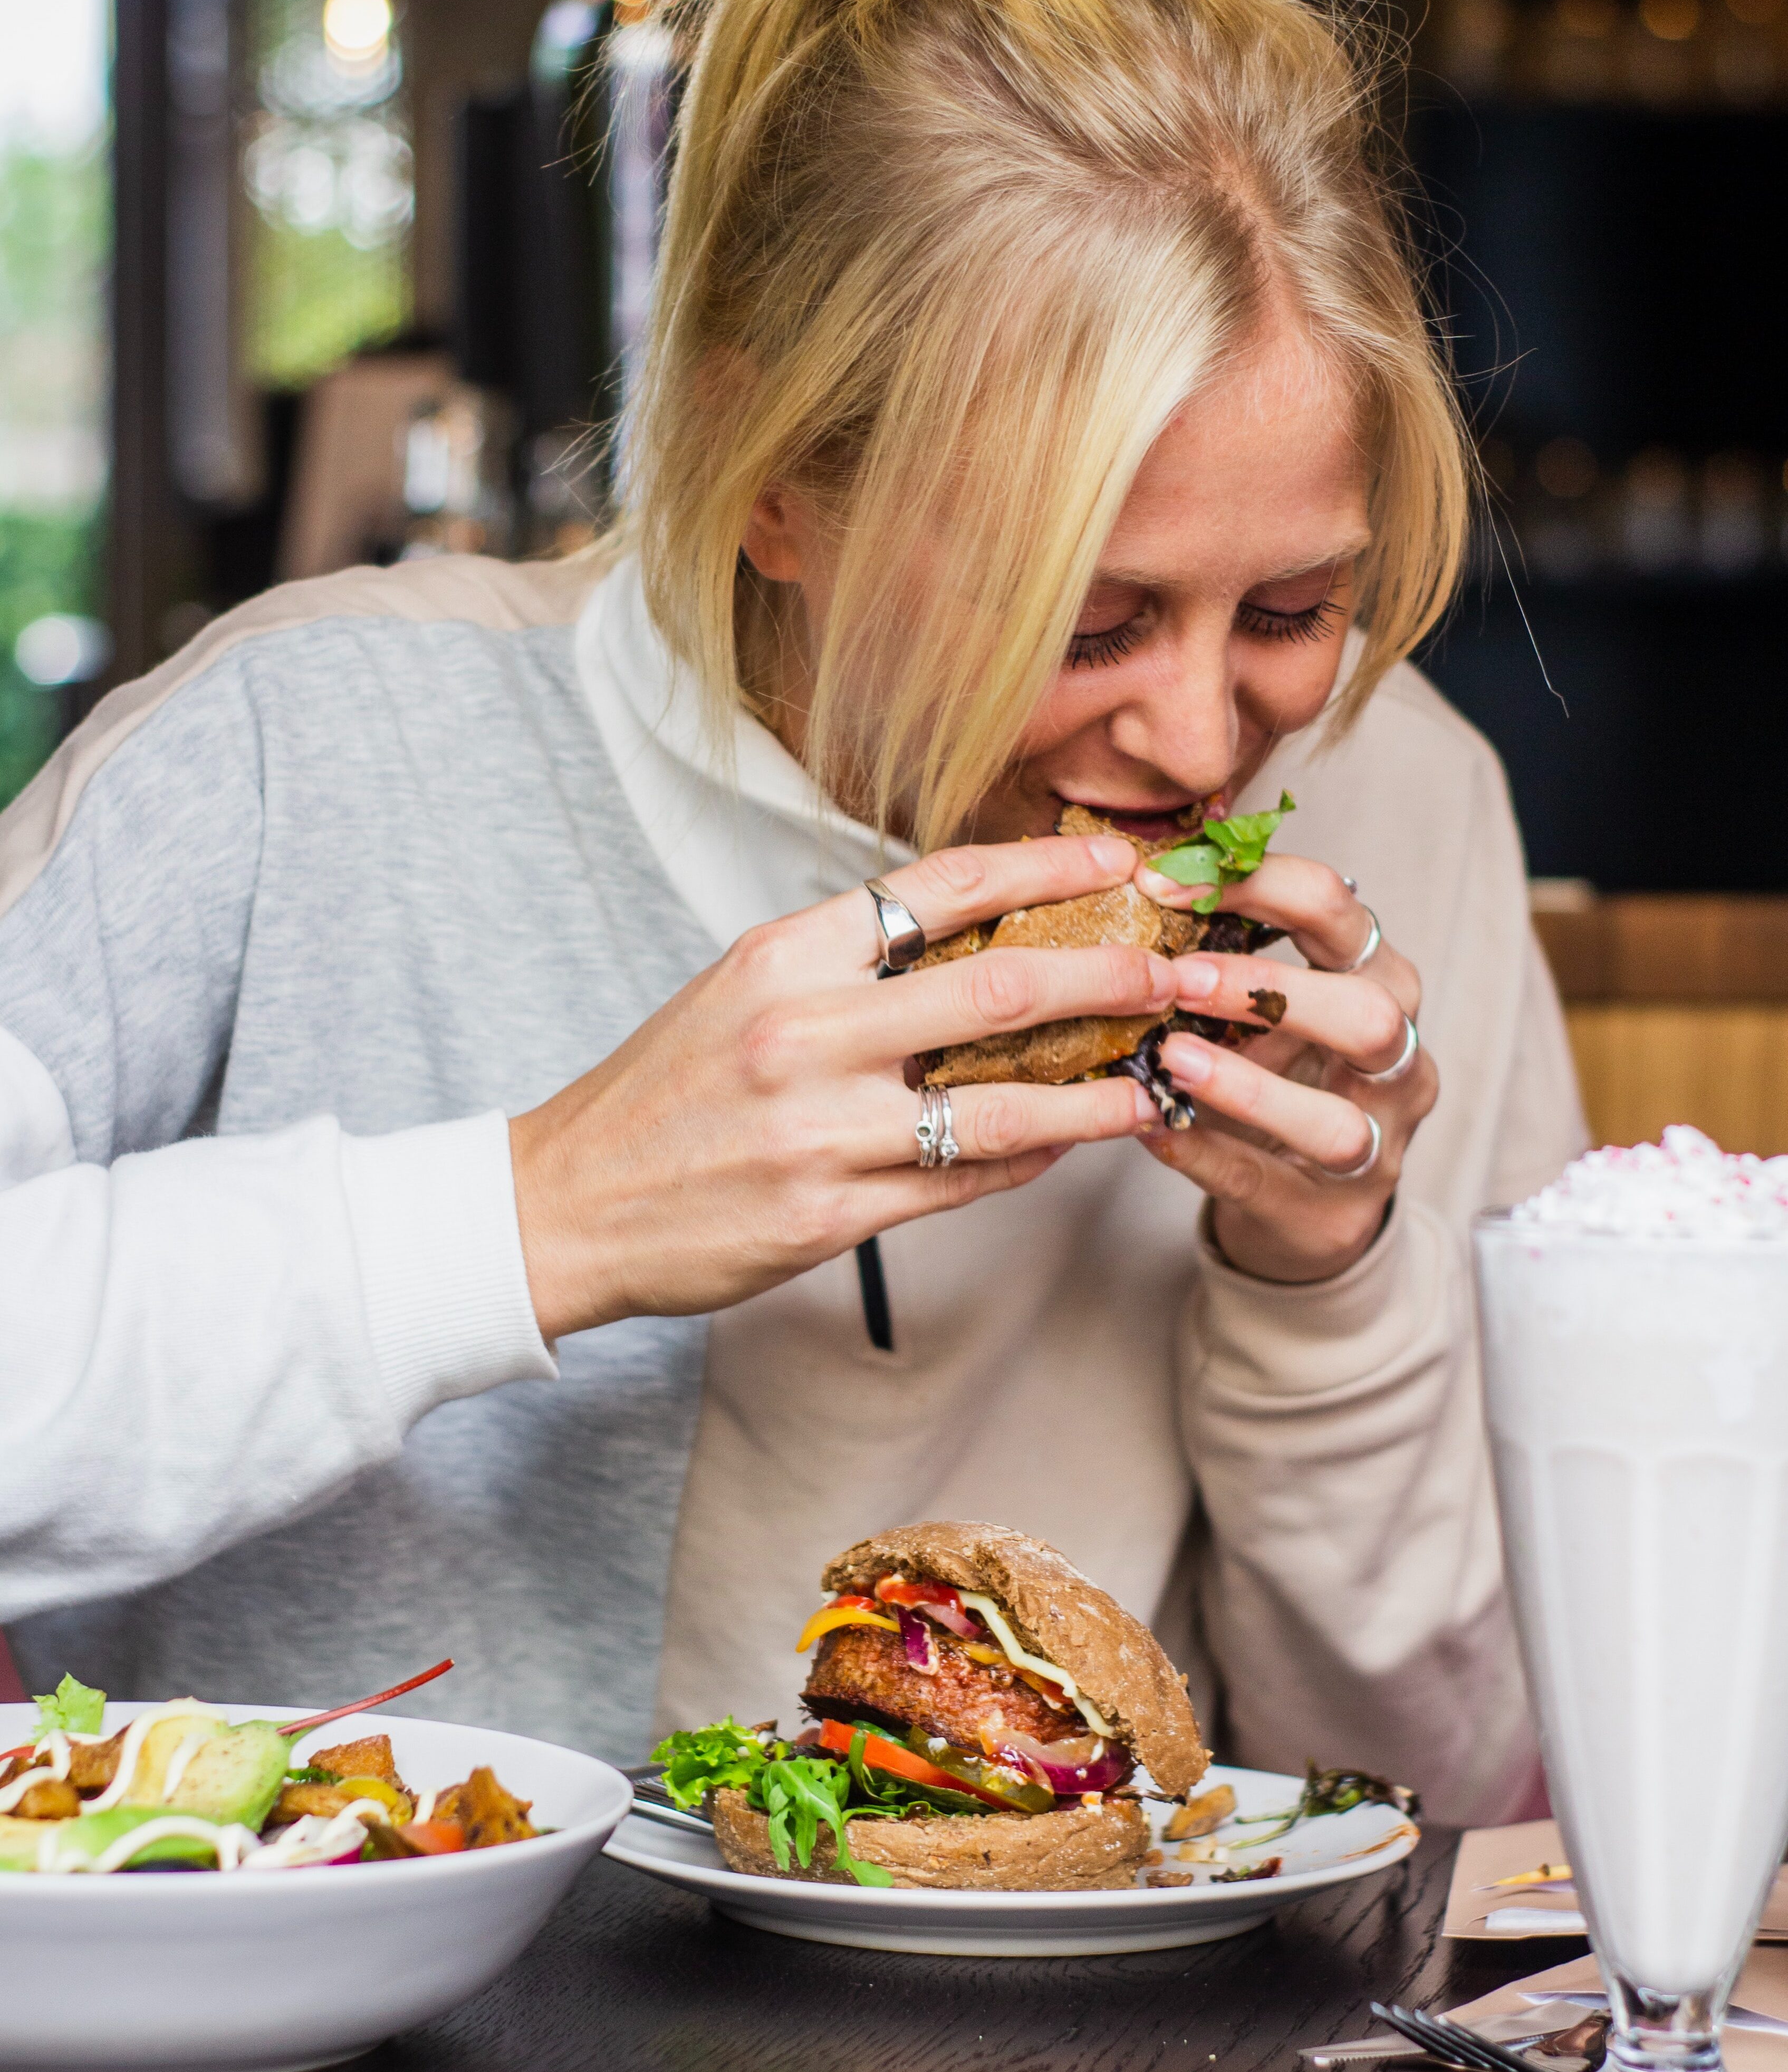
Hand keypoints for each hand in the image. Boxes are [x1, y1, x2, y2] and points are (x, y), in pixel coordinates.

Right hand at [509, 832, 1173, 1340]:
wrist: (565, 1201)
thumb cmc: (663, 1091)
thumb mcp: (742, 990)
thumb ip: (848, 962)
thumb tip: (972, 932)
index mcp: (786, 955)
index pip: (942, 885)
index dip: (1047, 864)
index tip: (1120, 855)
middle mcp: (806, 1032)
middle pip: (1000, 987)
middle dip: (1110, 974)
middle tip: (1179, 970)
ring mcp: (820, 1129)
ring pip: (1002, 1105)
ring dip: (1096, 1092)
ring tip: (1154, 1080)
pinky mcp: (829, 1216)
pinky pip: (962, 1181)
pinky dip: (1029, 1160)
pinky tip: (1070, 1142)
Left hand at [1132, 854, 1435, 1284]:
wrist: (1303, 1204)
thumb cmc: (1278, 1075)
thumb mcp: (1263, 1007)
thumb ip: (1222, 953)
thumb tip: (1139, 882)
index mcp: (1380, 982)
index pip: (1343, 911)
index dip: (1260, 885)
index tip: (1166, 884)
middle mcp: (1398, 1063)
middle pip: (1370, 1015)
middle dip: (1272, 990)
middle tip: (1180, 978)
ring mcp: (1377, 1148)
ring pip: (1335, 1122)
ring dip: (1247, 1087)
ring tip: (1170, 1058)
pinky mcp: (1331, 1217)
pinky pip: (1265, 1184)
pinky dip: (1204, 1154)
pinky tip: (1152, 1127)